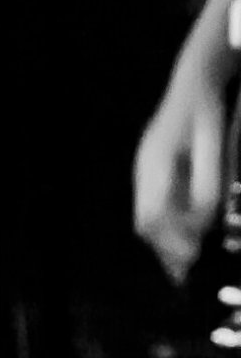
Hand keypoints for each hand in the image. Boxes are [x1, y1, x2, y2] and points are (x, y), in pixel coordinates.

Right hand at [134, 58, 228, 282]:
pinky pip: (154, 206)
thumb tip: (203, 224)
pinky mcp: (154, 171)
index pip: (151, 216)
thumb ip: (206, 185)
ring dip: (164, 242)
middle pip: (144, 222)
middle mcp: (144, 170)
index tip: (190, 261)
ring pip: (146, 216)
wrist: (195, 79)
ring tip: (183, 268)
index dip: (169, 243)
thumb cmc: (206, 112)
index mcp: (153, 165)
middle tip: (184, 277)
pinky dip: (166, 228)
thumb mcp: (213, 147)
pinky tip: (184, 240)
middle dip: (163, 250)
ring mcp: (146, 170)